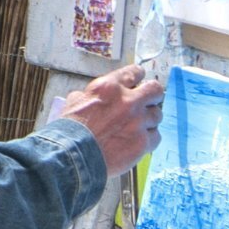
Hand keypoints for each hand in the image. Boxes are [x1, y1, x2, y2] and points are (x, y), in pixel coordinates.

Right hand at [54, 59, 163, 174]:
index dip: (138, 77)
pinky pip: (156, 136)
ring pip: (157, 114)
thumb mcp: (74, 102)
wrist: (75, 156)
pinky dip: (149, 139)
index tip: (139, 81)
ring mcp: (138, 122)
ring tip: (139, 126)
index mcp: (109, 87)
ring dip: (149, 119)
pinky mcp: (143, 142)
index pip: (135, 72)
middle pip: (155, 90)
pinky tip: (139, 141)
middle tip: (148, 101)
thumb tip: (87, 97)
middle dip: (152, 95)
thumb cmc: (72, 132)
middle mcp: (127, 102)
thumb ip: (88, 96)